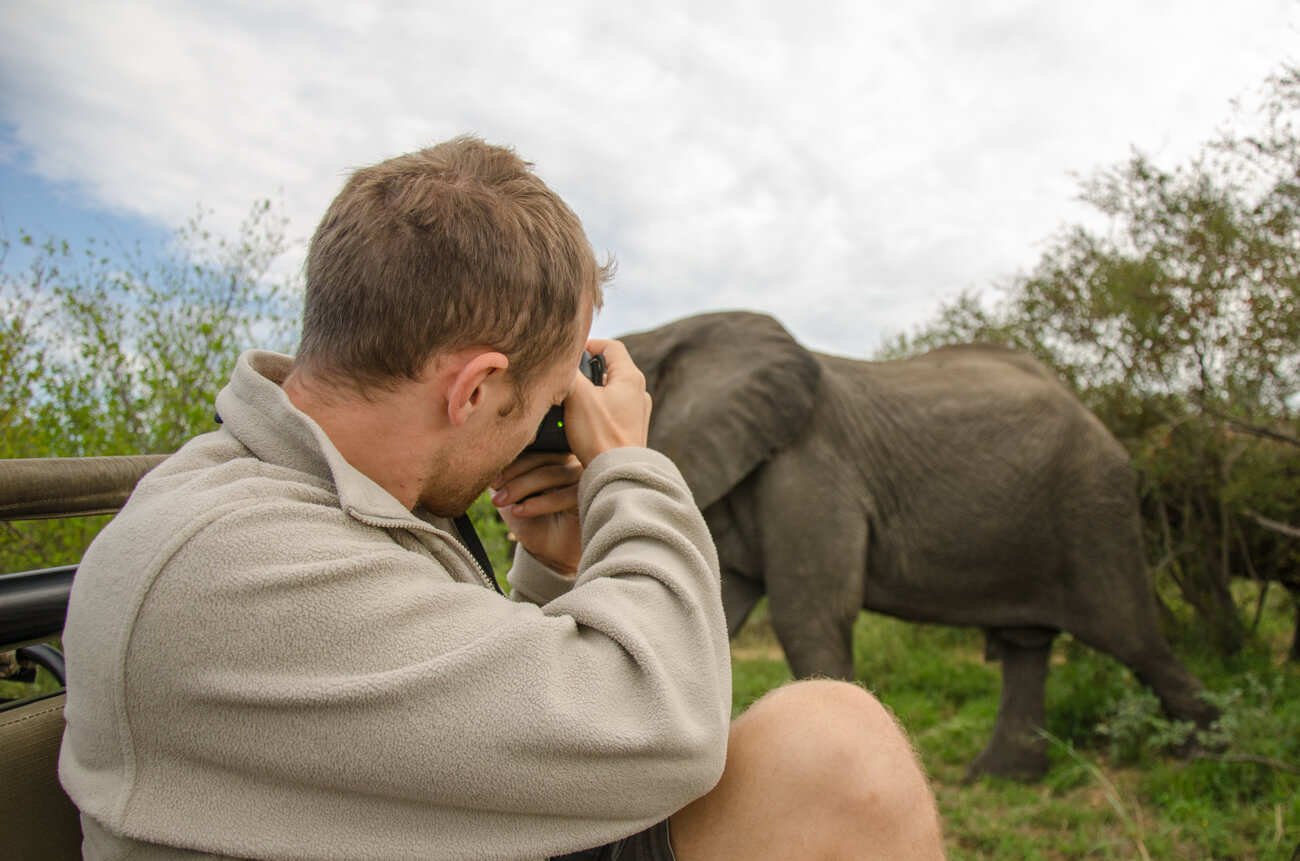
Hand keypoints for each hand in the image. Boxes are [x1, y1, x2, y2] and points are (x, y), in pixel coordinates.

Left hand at [491, 452, 582, 574]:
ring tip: (502, 503)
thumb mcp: (511, 496)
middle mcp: (572, 463)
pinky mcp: (590, 497)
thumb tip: (487, 459)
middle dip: (514, 475)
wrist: (548, 554)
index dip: (511, 460)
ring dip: (522, 487)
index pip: (533, 448)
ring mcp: (584, 478)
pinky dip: (539, 503)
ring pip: (551, 474)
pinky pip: (565, 495)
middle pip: (542, 458)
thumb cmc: (532, 522)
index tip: (490, 480)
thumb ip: (502, 477)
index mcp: (554, 457)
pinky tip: (519, 511)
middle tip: (495, 492)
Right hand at [563, 339, 651, 466]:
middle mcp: (638, 392)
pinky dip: (594, 411)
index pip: (610, 346)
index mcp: (631, 377)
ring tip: (570, 403)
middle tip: (567, 380)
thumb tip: (560, 363)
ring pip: (608, 392)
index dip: (588, 344)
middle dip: (586, 372)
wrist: (617, 475)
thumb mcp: (578, 396)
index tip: (569, 355)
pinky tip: (579, 422)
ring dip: (589, 393)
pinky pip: (610, 411)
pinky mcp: (630, 431)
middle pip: (609, 369)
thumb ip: (569, 373)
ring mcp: (636, 413)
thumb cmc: (600, 435)